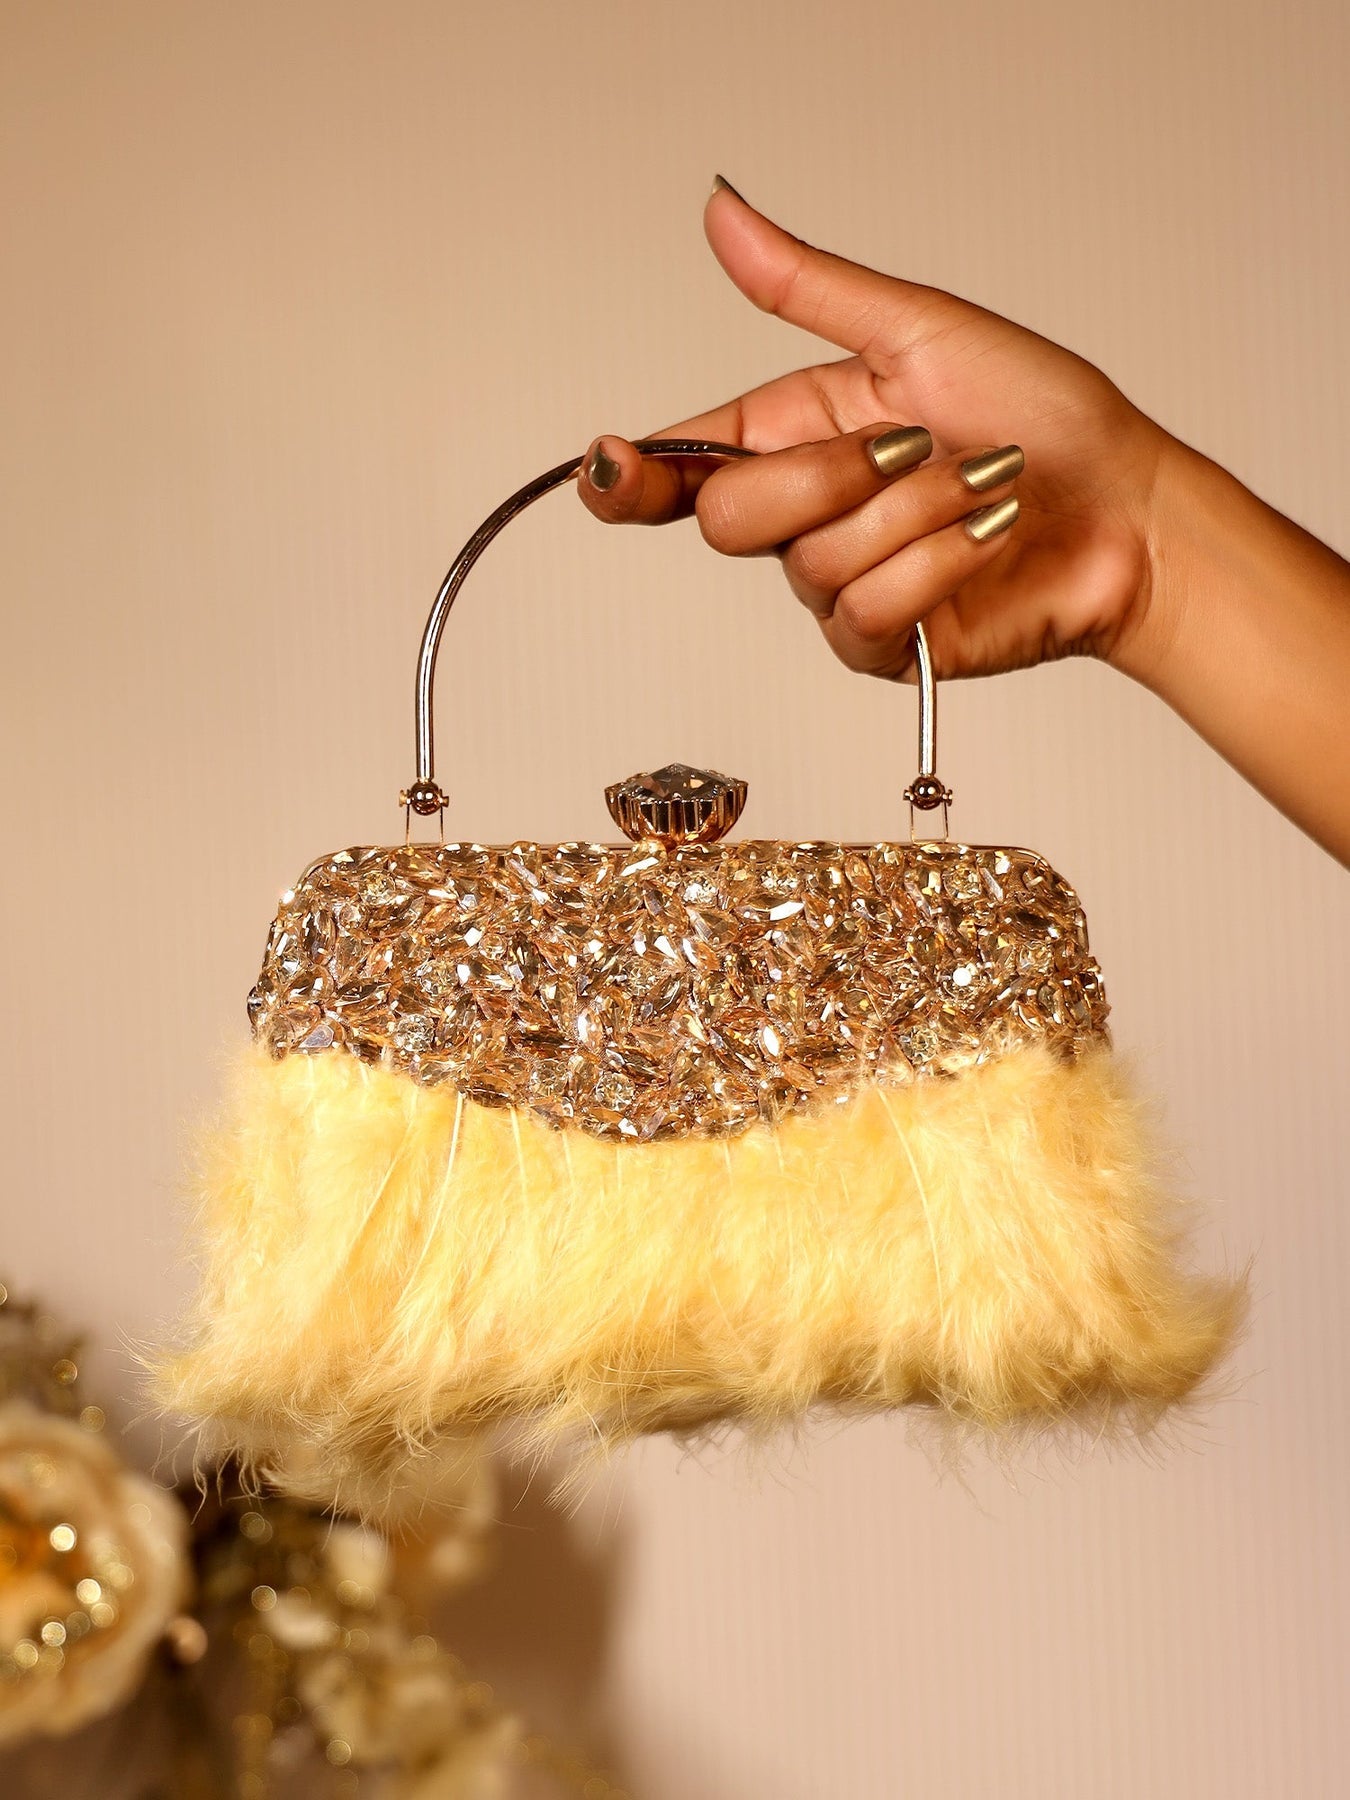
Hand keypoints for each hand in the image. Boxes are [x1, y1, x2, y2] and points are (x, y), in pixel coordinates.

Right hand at [577, 178, 1176, 686]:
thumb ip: (807, 289)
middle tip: (913, 445)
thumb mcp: (919, 329)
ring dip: (914, 514)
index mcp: (797, 434)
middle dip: (826, 476)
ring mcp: (840, 585)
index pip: (684, 466)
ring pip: (814, 564)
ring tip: (981, 486)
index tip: (609, 464)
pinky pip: (868, 612)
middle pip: (732, 520)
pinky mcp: (885, 644)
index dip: (632, 474)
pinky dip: (938, 564)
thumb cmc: (1042, 414)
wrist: (1126, 508)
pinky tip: (987, 537)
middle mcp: (807, 515)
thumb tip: (722, 215)